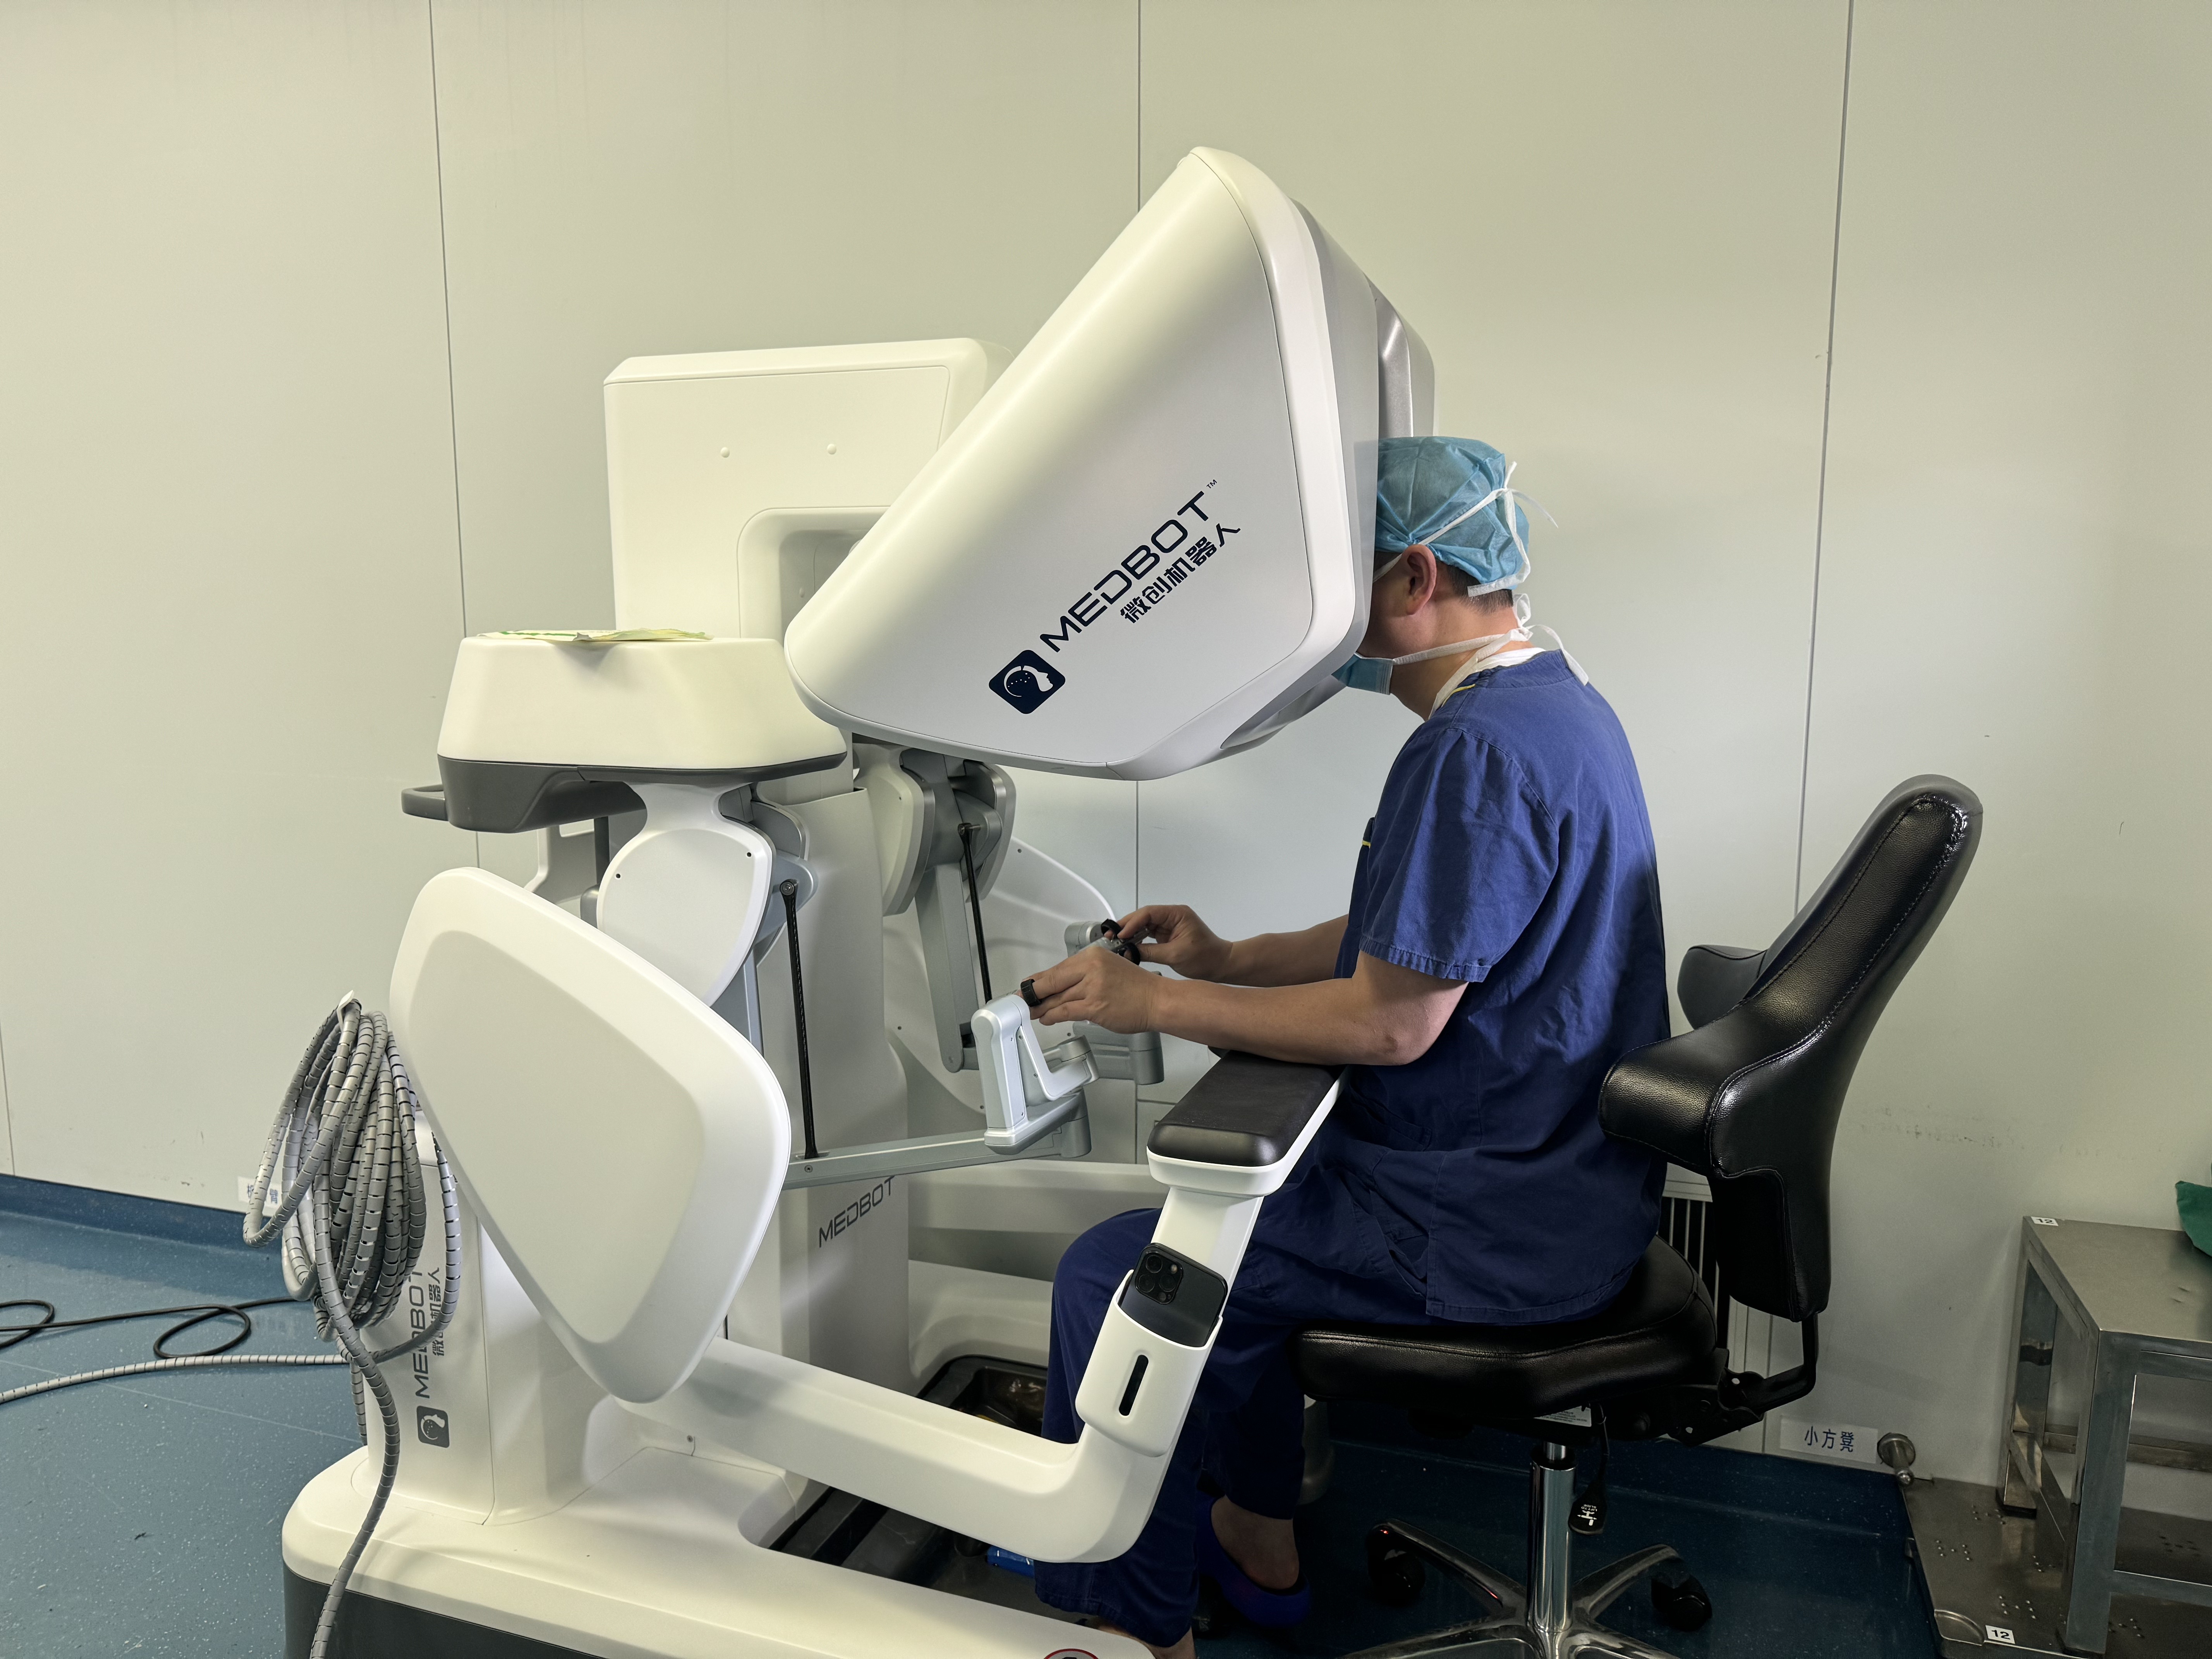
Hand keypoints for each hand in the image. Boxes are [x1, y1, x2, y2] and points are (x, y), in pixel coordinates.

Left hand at [1026, 946, 1160, 1033]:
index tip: (1028, 985)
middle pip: (1053, 981)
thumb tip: (1060, 984)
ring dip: (1042, 1007)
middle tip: (1022, 999)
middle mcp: (1091, 968)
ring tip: (1032, 1011)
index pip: (1058, 968)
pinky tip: (1046, 1018)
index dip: (1040, 980)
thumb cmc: (1137, 987)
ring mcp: (1092, 988)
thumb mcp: (1108, 968)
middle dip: (1034, 993)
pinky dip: (1053, 1016)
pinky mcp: (1094, 1007)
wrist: (1157, 1000)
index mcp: (1092, 956)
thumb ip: (1084, 975)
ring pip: (1057, 998)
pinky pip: (1066, 1011)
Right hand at [1115, 905, 1231, 980]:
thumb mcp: (1175, 955)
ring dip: (1131, 933)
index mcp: (1177, 914)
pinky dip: (1138, 940)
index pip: (1149, 913)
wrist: (1221, 965)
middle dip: (1127, 926)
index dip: (1132, 922)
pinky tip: (1128, 945)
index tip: (1121, 933)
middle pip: (1144, 917)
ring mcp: (1169, 925)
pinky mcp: (1167, 935)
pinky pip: (1149, 934)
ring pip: (1144, 925)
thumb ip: (1150, 952)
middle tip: (1111, 936)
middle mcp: (1172, 916)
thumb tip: (1129, 951)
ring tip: (1115, 941)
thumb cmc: (1206, 957)